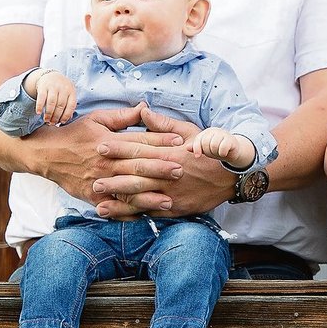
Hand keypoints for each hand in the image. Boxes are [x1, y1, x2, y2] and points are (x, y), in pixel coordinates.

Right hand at [28, 106, 176, 210]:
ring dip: (148, 197)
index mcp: (109, 142)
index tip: (179, 142)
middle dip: (160, 169)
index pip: (138, 141)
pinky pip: (112, 207)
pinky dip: (126, 213)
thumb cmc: (75, 134)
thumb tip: (145, 107)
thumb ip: (122, 116)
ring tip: (168, 201)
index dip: (160, 141)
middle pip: (136, 166)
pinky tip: (143, 217)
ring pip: (127, 190)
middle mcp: (105, 163)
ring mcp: (99, 182)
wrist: (46, 154)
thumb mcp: (97, 119)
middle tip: (180, 171)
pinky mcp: (92, 197)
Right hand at [33, 70, 77, 125]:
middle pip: (60, 105)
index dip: (66, 115)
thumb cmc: (61, 89)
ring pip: (51, 102)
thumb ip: (68, 105)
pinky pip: (41, 98)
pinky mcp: (43, 86)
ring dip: (48, 113)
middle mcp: (63, 88)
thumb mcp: (68, 94)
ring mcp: (53, 86)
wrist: (51, 75)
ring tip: (46, 120)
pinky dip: (39, 106)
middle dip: (56, 116)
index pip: (71, 106)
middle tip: (52, 123)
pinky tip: (38, 113)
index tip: (62, 122)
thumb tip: (67, 119)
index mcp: (71, 91)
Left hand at [93, 104, 231, 218]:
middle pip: (136, 177)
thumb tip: (143, 111)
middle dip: (113, 178)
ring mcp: (173, 194)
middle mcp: (170, 175)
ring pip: (142, 198)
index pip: (140, 150)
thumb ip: (164, 124)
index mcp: (171, 154)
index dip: (119, 149)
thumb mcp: (190, 131)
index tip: (100, 147)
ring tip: (99, 202)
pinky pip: (153, 212)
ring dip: (119, 201)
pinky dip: (136, 215)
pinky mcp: (177, 208)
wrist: (234, 175)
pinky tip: (121, 216)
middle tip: (92, 178)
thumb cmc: (211, 150)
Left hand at [188, 127, 255, 169]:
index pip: (198, 139)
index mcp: (207, 132)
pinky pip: (222, 148)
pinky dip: (222, 153)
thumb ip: (196, 147)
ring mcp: (223, 134)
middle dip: (208, 151)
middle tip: (213, 153)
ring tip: (218, 153)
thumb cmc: (217, 149)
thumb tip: (186, 148)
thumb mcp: (205, 149)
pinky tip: (224, 153)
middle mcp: (215, 131)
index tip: (197, 156)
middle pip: (205, 143)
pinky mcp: (231, 139)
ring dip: (215, 152)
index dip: (196, 148)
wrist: (234, 150)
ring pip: (213, 145)